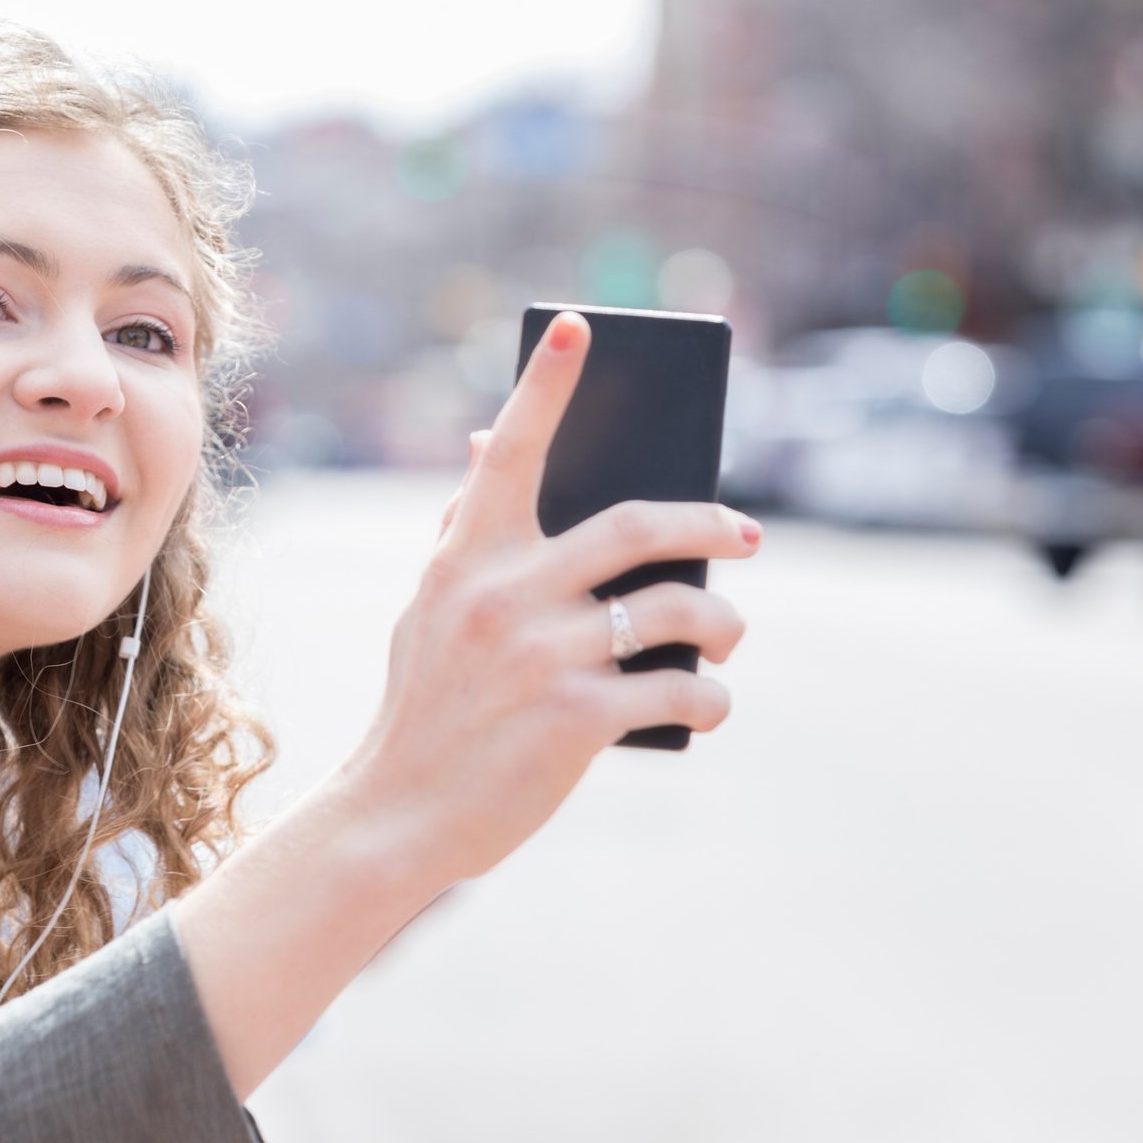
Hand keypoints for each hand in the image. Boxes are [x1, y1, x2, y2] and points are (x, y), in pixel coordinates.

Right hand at [343, 309, 759, 886]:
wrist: (396, 814)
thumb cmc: (422, 709)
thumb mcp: (427, 612)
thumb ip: (460, 534)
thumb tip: (483, 444)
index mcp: (464, 559)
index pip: (509, 451)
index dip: (546, 386)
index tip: (581, 328)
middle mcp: (504, 593)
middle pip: (638, 523)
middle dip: (710, 522)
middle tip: (746, 534)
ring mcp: (543, 655)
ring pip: (676, 609)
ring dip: (723, 623)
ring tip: (727, 637)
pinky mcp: (576, 718)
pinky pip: (680, 687)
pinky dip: (711, 696)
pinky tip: (709, 703)